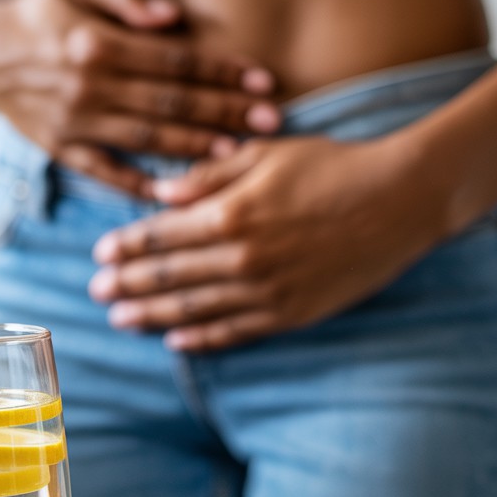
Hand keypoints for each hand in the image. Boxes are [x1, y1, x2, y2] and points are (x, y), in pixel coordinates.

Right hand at [0, 0, 280, 195]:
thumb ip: (128, 0)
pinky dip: (140, 185)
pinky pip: (107, 173)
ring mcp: (75, 122)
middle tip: (271, 122)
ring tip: (236, 153)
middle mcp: (89, 86)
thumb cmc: (43, 13)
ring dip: (194, 147)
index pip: (175, 61)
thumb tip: (174, 17)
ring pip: (146, 139)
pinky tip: (175, 193)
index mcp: (98, 43)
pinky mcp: (63, 149)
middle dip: (224, 112)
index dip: (222, 73)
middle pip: (170, 103)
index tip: (263, 82)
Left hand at [88, 134, 444, 348]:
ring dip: (152, 316)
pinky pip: (234, 332)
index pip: (161, 236)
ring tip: (121, 321)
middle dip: (127, 285)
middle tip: (96, 294)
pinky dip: (201, 338)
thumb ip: (208, 177)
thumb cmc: (332, 166)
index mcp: (230, 214)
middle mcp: (241, 258)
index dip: (126, 247)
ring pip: (193, 310)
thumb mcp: (266, 155)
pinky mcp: (290, 313)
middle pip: (169, 276)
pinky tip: (175, 341)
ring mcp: (266, 291)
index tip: (99, 255)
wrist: (400, 200)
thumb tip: (159, 191)